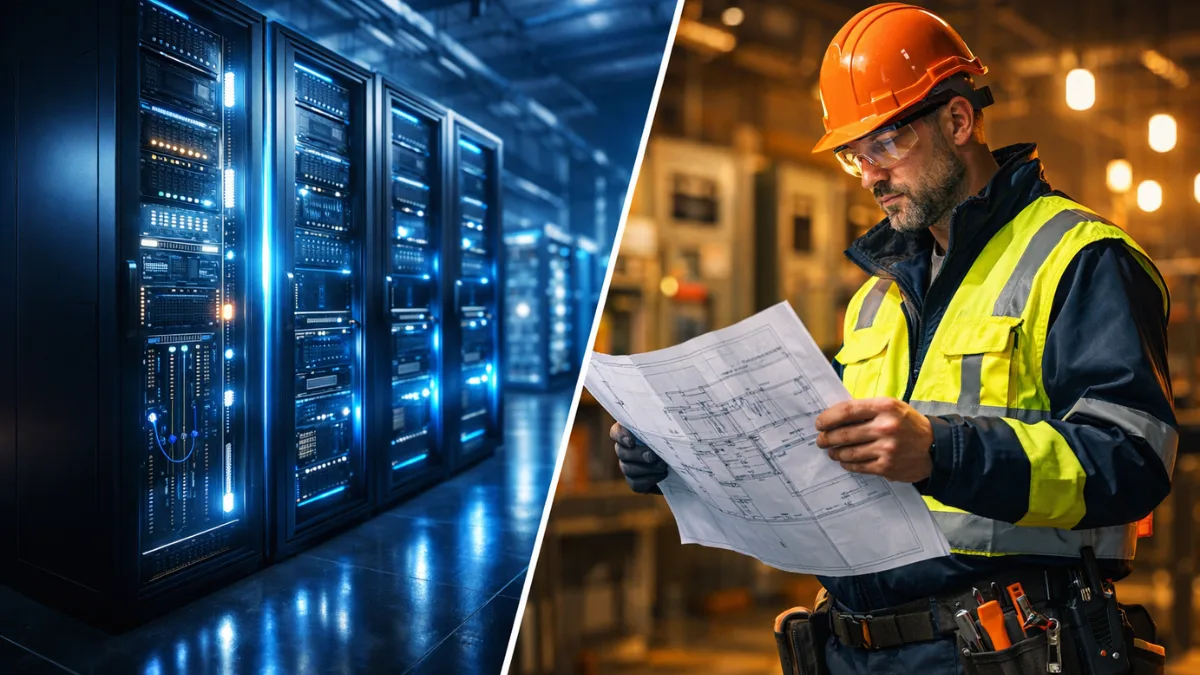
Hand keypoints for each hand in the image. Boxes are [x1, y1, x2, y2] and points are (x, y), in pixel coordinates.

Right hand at [610, 422, 668, 493]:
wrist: (682, 461)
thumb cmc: (674, 439)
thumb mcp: (669, 429)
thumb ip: (663, 424)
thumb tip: (664, 417)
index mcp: (630, 432)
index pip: (615, 432)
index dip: (620, 436)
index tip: (631, 441)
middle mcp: (625, 449)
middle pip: (621, 452)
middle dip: (638, 455)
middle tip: (653, 456)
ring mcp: (628, 466)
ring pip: (627, 469)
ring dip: (646, 468)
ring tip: (663, 466)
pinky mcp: (636, 482)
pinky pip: (635, 484)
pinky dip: (649, 480)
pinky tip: (662, 475)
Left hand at [814, 398, 933, 482]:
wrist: (935, 448)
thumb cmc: (908, 425)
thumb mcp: (891, 407)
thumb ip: (866, 409)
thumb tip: (834, 416)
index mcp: (885, 407)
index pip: (847, 410)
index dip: (828, 418)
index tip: (819, 423)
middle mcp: (885, 427)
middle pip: (844, 434)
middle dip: (827, 438)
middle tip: (821, 440)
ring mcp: (886, 448)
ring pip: (848, 452)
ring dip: (835, 452)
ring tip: (832, 451)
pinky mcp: (887, 466)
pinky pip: (858, 466)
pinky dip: (847, 463)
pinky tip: (845, 460)